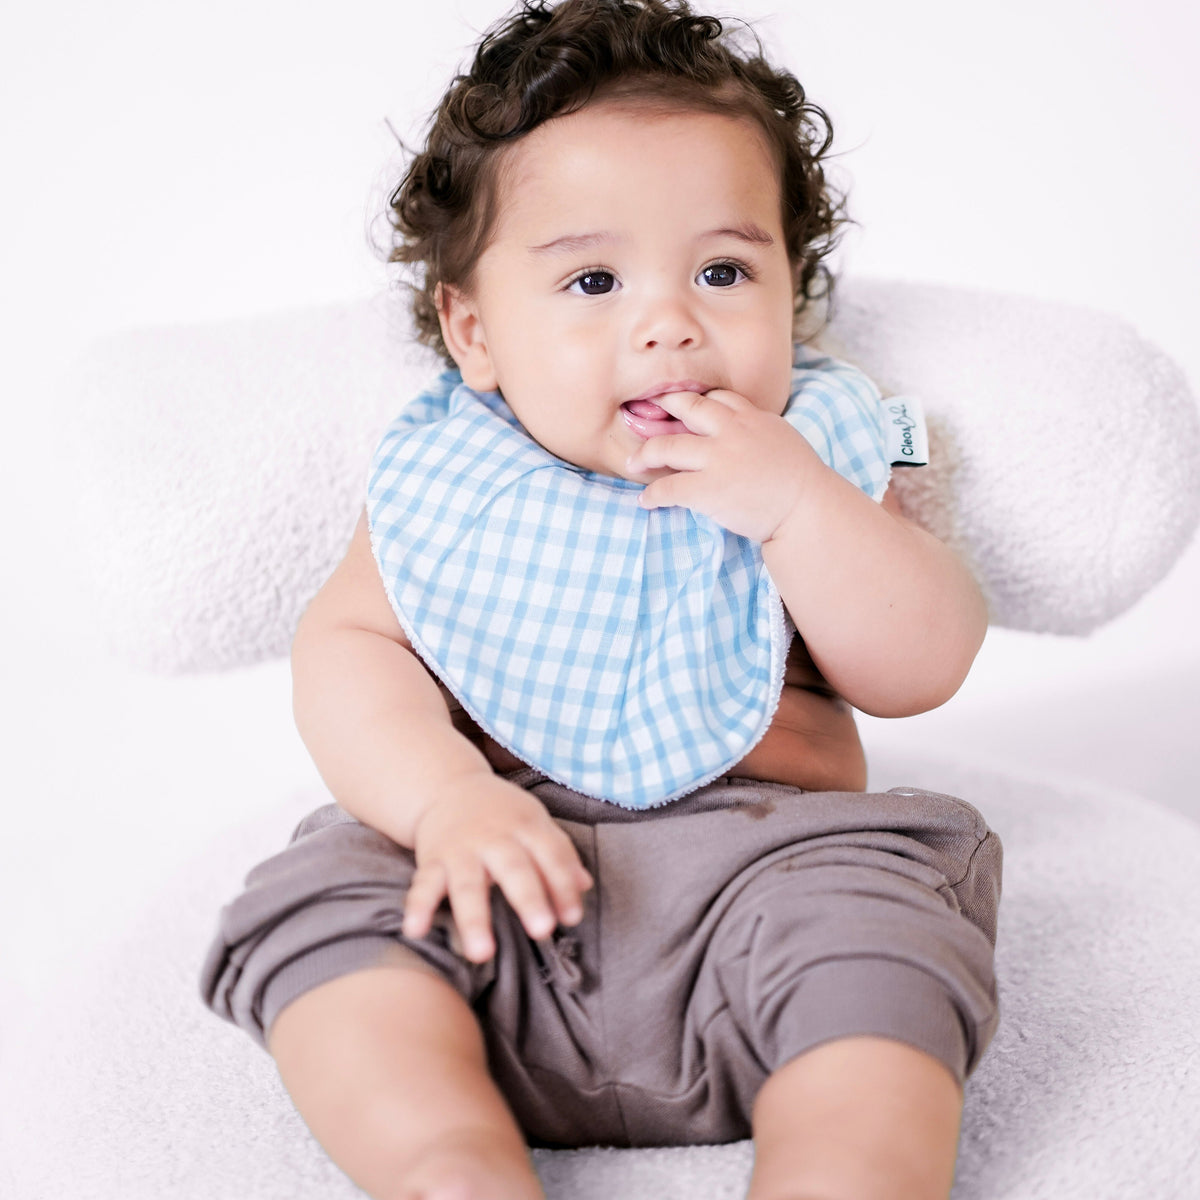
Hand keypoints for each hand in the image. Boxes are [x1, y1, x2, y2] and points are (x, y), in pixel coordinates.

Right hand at [402, 773, 593, 962]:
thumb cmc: (503, 814)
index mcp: (525, 827)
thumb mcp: (535, 823)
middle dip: (528, 899)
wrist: (450, 786)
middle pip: (514, 868)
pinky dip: (418, 907)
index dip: (563, 885)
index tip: (572, 918)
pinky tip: (415, 931)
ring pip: (467, 885)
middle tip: (543, 930)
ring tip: (481, 954)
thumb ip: (560, 853)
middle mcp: (493, 838)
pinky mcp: (432, 860)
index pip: (551, 855)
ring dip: (473, 919)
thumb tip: (585, 885)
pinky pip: (423, 885)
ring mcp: (461, 850)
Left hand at [625, 388, 817, 542]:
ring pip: (667, 446)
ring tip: (634, 463)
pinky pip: (668, 487)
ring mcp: (718, 459)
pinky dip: (652, 494)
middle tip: (644, 413)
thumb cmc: (801, 481)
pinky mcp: (708, 489)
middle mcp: (731, 431)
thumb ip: (757, 430)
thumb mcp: (782, 439)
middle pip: (686, 408)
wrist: (806, 508)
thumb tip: (741, 432)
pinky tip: (646, 501)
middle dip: (662, 407)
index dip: (694, 401)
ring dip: (645, 454)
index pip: (716, 398)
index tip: (679, 406)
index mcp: (751, 417)